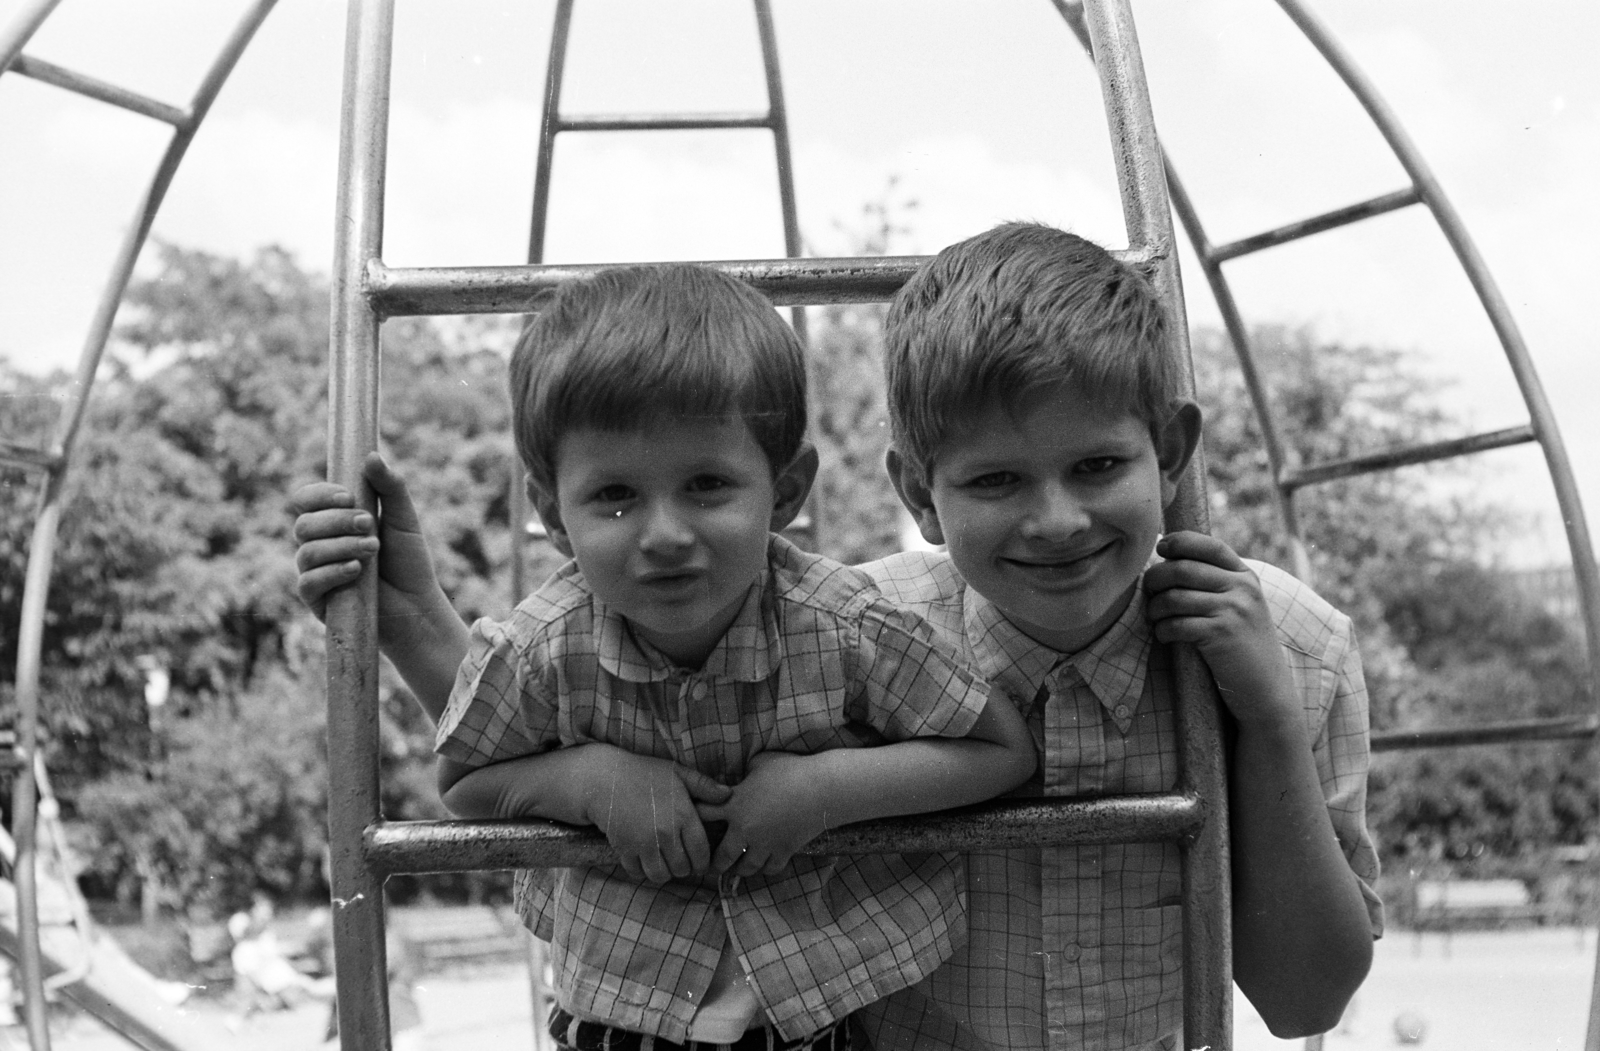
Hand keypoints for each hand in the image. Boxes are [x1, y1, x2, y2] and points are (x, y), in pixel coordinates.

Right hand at [289, 453, 439, 629]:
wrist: (418, 606)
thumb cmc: (409, 562)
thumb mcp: (404, 519)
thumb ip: (390, 487)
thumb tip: (371, 456)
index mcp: (333, 522)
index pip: (305, 500)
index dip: (319, 494)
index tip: (348, 497)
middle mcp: (319, 545)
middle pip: (303, 524)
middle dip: (338, 522)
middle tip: (370, 525)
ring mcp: (315, 573)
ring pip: (306, 551)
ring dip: (341, 546)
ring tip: (372, 549)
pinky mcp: (317, 601)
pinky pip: (308, 582)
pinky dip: (332, 572)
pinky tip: (356, 571)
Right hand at [582, 749, 731, 883]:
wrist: (605, 778)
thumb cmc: (645, 773)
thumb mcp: (677, 772)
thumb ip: (704, 786)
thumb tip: (728, 795)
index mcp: (683, 815)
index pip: (701, 853)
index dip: (703, 863)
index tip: (700, 864)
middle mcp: (665, 832)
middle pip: (682, 868)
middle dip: (685, 869)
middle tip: (682, 863)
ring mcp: (643, 843)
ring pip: (660, 875)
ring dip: (665, 873)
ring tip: (665, 864)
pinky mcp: (624, 849)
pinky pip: (637, 873)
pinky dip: (642, 871)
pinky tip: (645, 860)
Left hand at [698, 751, 828, 877]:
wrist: (821, 789)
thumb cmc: (790, 770)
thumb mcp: (761, 762)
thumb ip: (747, 772)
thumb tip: (744, 774)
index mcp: (735, 804)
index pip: (704, 814)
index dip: (696, 816)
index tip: (692, 822)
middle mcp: (745, 828)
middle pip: (722, 855)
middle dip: (714, 863)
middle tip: (710, 867)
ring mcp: (765, 843)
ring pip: (746, 867)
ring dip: (740, 869)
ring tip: (737, 869)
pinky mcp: (784, 851)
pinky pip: (770, 868)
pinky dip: (765, 868)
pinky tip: (763, 865)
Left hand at [1143, 531, 1295, 728]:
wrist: (1266, 689)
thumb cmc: (1242, 646)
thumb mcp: (1240, 606)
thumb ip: (1217, 583)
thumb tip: (1170, 560)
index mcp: (1245, 576)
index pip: (1209, 545)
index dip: (1179, 542)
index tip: (1160, 549)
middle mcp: (1242, 588)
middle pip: (1182, 569)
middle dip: (1155, 579)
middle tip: (1149, 594)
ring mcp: (1233, 610)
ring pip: (1174, 597)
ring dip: (1155, 609)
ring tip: (1154, 619)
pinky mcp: (1221, 634)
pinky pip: (1176, 624)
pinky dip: (1162, 630)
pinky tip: (1164, 636)